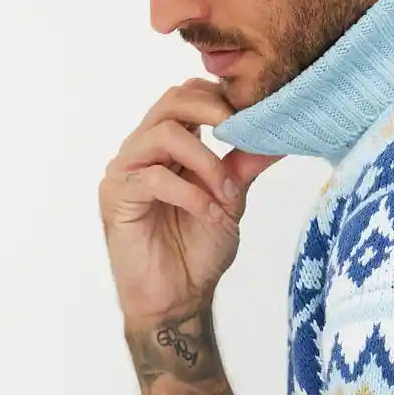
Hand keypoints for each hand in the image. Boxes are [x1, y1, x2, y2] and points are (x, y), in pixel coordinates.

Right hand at [98, 78, 282, 326]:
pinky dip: (191, 194)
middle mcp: (142, 150)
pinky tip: (211, 215)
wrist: (177, 299)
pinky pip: (154, 179)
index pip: (185, 96)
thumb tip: (276, 134)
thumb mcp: (230, 200)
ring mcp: (126, 171)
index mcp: (167, 145)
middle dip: (212, 110)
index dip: (218, 98)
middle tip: (241, 132)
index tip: (253, 117)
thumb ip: (244, 165)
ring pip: (164, 134)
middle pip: (171, 101)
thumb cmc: (197, 251)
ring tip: (227, 194)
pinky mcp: (117, 197)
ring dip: (206, 161)